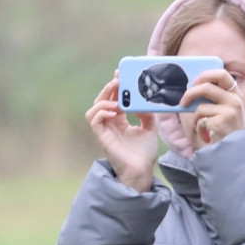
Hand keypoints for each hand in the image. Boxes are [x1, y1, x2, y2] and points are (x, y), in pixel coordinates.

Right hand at [87, 76, 158, 192]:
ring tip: (117, 97)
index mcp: (120, 119)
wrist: (142, 171)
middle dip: (110, 87)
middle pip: (103, 98)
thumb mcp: (150, 128)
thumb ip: (146, 113)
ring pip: (94, 107)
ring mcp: (104, 129)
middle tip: (119, 79)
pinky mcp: (101, 136)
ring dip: (104, 98)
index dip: (116, 85)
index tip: (122, 74)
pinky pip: (94, 119)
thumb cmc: (144, 153)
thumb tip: (142, 100)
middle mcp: (110, 122)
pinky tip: (114, 110)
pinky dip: (101, 111)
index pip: (114, 97)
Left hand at [177, 69, 244, 151]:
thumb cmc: (227, 130)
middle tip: (183, 102)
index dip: (205, 75)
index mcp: (236, 94)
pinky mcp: (222, 122)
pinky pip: (200, 120)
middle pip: (206, 86)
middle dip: (190, 93)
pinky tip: (206, 134)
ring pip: (200, 107)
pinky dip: (199, 128)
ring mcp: (230, 111)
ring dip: (195, 118)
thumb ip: (214, 98)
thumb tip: (192, 87)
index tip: (196, 82)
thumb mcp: (226, 110)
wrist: (236, 151)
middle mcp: (235, 100)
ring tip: (200, 126)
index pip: (222, 74)